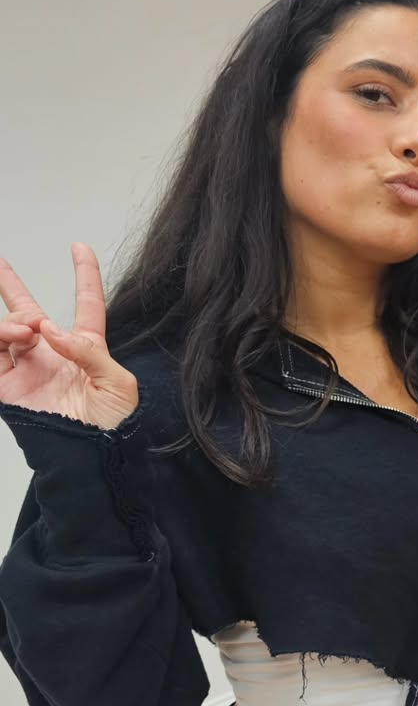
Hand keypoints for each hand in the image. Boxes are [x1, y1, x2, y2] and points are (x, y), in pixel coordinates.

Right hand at [0, 244, 138, 428]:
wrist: (91, 458)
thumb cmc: (112, 427)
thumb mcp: (119, 385)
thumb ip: (90, 353)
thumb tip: (53, 331)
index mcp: (86, 350)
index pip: (86, 305)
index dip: (84, 275)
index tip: (79, 247)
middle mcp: (52, 354)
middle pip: (29, 311)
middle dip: (11, 285)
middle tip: (0, 263)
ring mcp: (27, 368)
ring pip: (7, 330)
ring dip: (13, 322)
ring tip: (26, 329)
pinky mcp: (7, 386)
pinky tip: (14, 336)